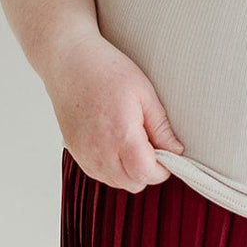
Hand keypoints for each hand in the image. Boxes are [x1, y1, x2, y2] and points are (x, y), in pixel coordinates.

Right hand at [44, 33, 184, 192]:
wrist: (70, 63)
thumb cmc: (107, 71)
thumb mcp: (145, 93)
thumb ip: (161, 127)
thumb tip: (176, 150)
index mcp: (121, 136)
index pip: (147, 174)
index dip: (163, 168)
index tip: (170, 154)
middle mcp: (100, 152)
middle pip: (132, 183)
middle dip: (148, 170)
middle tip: (153, 143)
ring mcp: (84, 155)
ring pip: (115, 182)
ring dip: (130, 170)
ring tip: (134, 139)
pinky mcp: (75, 152)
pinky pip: (99, 173)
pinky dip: (112, 166)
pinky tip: (116, 142)